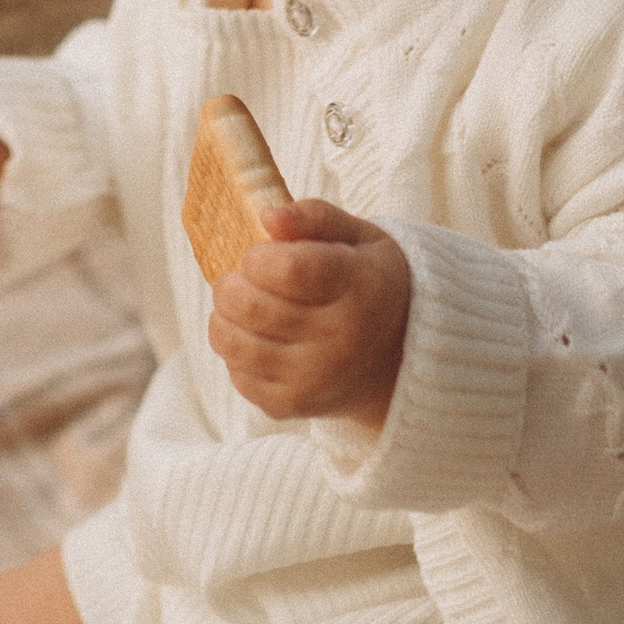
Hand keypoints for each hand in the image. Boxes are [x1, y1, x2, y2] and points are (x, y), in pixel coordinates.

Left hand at [209, 202, 410, 430]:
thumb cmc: (369, 284)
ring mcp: (315, 380)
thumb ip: (314, 217)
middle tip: (244, 276)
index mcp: (362, 290)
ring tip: (244, 303)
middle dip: (232, 283)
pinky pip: (236, 373)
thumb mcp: (359, 238)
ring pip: (233, 342)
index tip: (262, 253)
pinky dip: (234, 349)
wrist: (397, 358)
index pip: (287, 269)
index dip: (258, 256)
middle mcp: (341, 342)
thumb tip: (267, 216)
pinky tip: (256, 336)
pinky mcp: (291, 406)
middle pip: (250, 306)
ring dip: (225, 315)